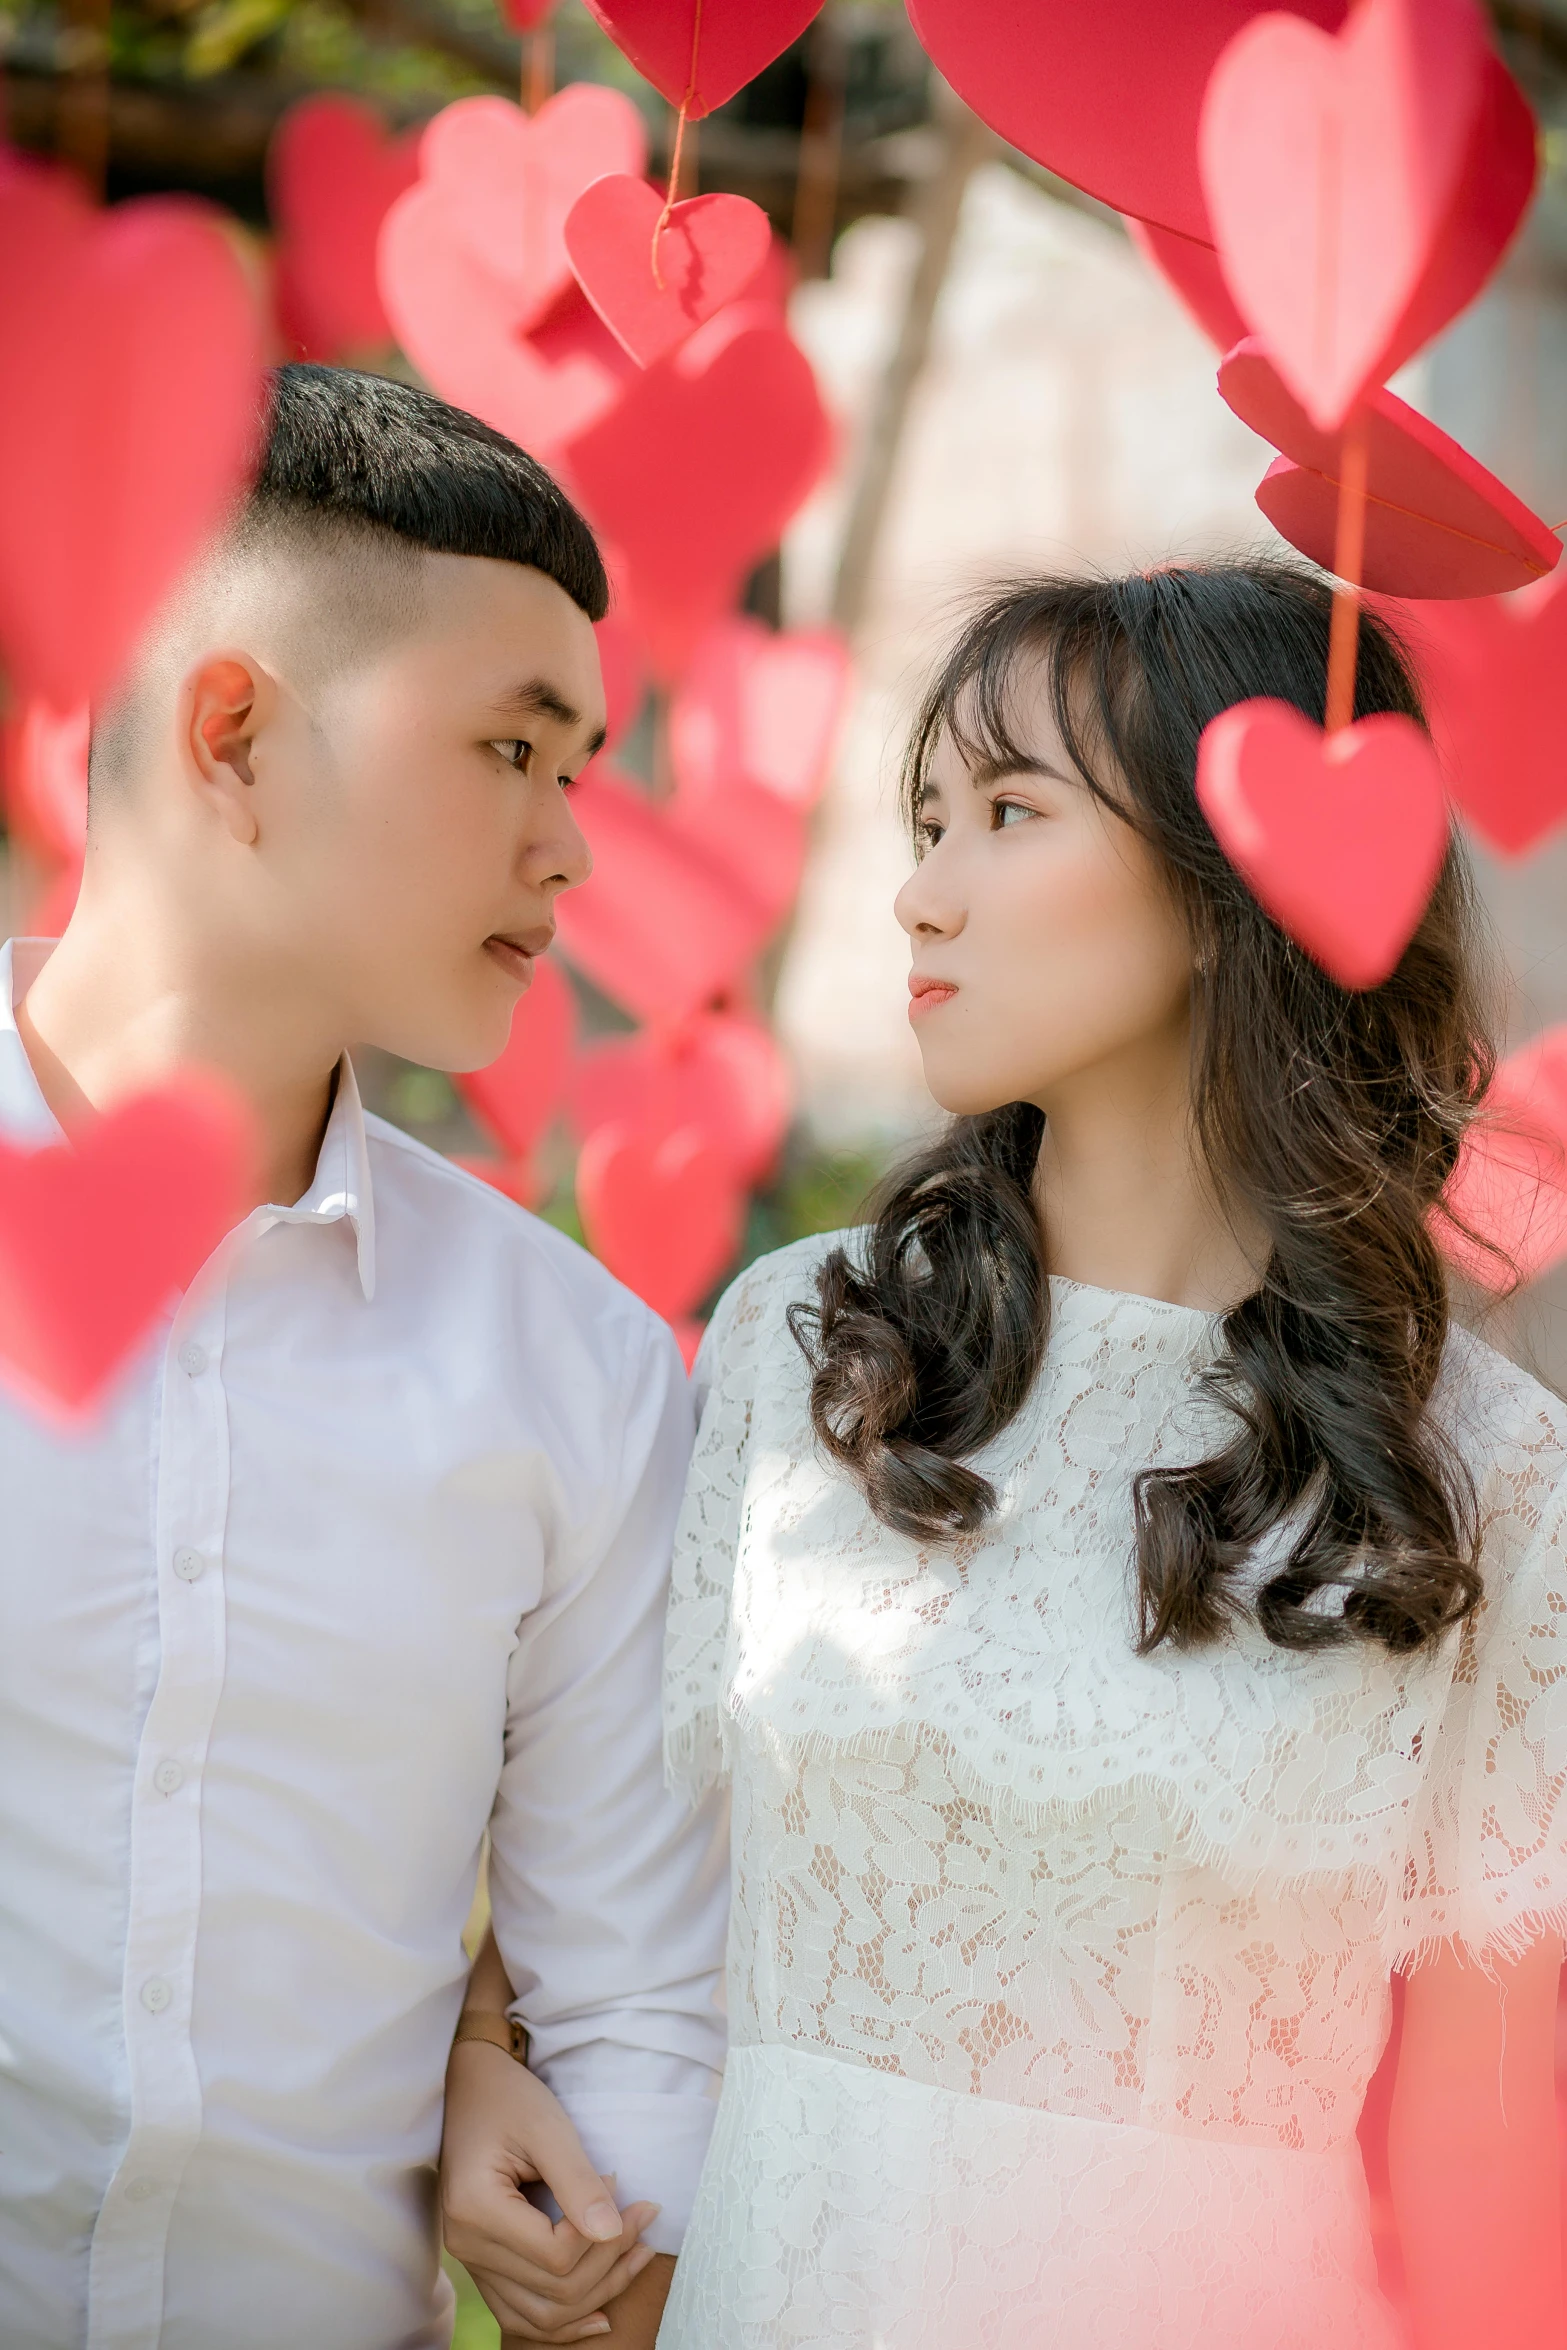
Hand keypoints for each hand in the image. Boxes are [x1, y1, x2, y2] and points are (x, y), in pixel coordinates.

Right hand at [442, 2039, 659, 2343]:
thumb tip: (613, 2233)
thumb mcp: (547, 2127)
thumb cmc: (508, 2099)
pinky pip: (523, 2314)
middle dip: (611, 2259)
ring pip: (543, 2315)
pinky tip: (600, 2313)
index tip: (619, 2182)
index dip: (601, 2229)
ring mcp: (472, 2261)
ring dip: (597, 2292)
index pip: (555, 2254)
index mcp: (475, 2210)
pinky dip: (564, 2319)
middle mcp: (466, 2246)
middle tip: (644, 2213)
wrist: (469, 2088)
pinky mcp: (483, 2264)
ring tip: (638, 2253)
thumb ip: (577, 2182)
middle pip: (555, 2289)